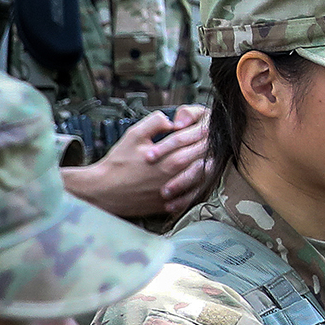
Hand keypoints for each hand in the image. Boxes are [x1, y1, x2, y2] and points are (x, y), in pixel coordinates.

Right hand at [59, 105, 212, 217]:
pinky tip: (206, 180)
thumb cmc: (118, 163)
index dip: (206, 131)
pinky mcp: (171, 204)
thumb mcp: (133, 135)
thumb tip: (173, 120)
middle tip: (219, 139)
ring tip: (217, 158)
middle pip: (204, 159)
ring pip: (204, 179)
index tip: (211, 126)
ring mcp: (175, 192)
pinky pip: (194, 197)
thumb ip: (155, 123)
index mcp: (169, 157)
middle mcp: (175, 175)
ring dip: (212, 166)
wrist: (104, 191)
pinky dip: (203, 187)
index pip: (196, 142)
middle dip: (213, 146)